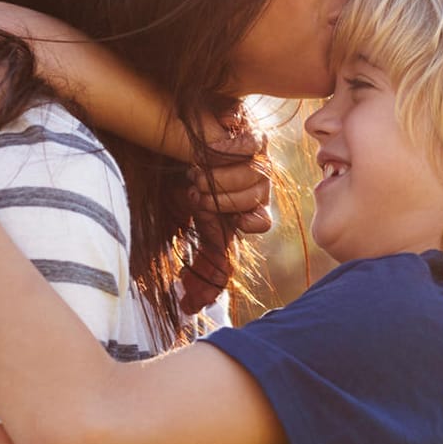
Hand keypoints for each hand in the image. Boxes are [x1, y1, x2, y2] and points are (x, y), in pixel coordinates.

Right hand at [177, 133, 271, 314]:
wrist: (182, 145)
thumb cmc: (191, 186)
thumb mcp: (200, 222)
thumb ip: (207, 257)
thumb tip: (193, 309)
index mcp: (250, 210)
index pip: (259, 222)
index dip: (239, 219)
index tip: (212, 215)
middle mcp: (258, 186)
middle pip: (257, 197)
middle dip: (222, 196)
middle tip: (196, 191)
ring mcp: (259, 160)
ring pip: (256, 174)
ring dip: (221, 176)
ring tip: (196, 173)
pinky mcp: (255, 134)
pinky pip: (254, 144)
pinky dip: (229, 150)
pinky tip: (208, 152)